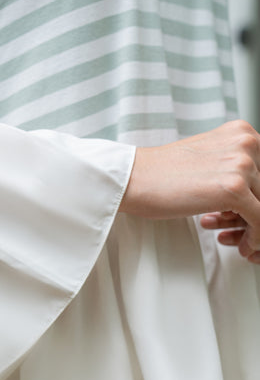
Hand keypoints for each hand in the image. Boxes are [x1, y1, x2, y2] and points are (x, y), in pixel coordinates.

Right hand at [119, 119, 259, 262]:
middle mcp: (247, 143)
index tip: (252, 215)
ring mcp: (241, 164)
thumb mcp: (209, 160)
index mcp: (243, 133)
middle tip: (245, 231)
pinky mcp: (233, 190)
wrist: (132, 178)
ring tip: (243, 242)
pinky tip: (244, 246)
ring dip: (256, 229)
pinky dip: (256, 239)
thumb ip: (235, 168)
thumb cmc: (162, 175)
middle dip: (258, 215)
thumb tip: (254, 196)